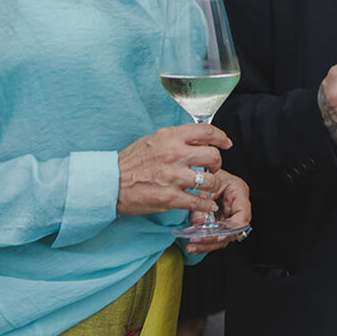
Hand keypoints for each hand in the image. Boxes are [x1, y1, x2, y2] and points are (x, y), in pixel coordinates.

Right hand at [117, 123, 231, 216]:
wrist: (110, 183)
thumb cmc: (130, 162)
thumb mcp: (152, 140)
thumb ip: (174, 139)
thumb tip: (195, 139)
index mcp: (170, 137)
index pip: (205, 131)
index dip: (221, 137)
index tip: (226, 143)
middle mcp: (174, 154)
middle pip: (213, 156)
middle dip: (217, 163)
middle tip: (213, 169)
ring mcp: (173, 176)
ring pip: (209, 180)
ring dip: (211, 185)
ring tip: (206, 187)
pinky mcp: (170, 197)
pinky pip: (199, 201)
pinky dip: (206, 204)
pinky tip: (206, 204)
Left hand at [182, 168, 252, 253]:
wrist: (201, 172)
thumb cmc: (206, 172)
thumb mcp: (203, 185)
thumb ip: (200, 203)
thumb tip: (199, 222)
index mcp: (239, 192)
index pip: (242, 216)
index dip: (231, 229)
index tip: (218, 236)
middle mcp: (237, 206)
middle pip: (232, 231)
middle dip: (214, 240)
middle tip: (198, 242)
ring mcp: (229, 214)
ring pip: (224, 236)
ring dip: (208, 243)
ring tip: (192, 246)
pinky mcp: (221, 220)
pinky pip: (216, 234)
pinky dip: (205, 241)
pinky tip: (194, 245)